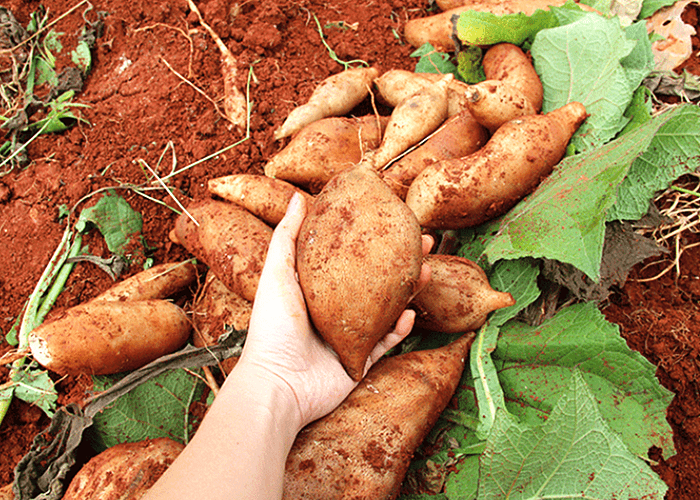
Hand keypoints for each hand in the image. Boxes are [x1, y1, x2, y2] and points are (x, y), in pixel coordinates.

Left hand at [236, 192, 431, 428]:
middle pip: (374, 282)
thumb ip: (288, 236)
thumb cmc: (272, 327)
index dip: (371, 239)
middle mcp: (333, 312)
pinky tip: (410, 312)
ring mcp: (348, 337)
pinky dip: (399, 329)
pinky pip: (386, 343)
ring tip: (426, 270)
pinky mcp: (358, 361)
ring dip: (408, 291)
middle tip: (422, 242)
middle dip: (401, 261)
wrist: (278, 382)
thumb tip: (298, 196)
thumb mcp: (277, 273)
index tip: (390, 219)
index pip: (348, 259)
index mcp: (315, 290)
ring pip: (386, 310)